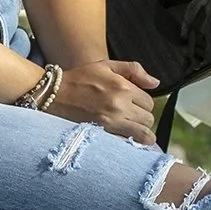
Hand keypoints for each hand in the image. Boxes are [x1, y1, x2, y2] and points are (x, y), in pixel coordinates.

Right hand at [45, 58, 160, 144]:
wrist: (54, 94)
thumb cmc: (80, 78)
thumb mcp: (106, 66)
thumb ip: (134, 70)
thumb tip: (156, 83)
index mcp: (123, 86)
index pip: (149, 102)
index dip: (143, 103)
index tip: (134, 104)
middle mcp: (120, 104)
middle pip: (148, 118)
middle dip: (143, 118)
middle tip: (132, 117)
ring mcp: (111, 121)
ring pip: (143, 133)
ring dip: (141, 132)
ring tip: (132, 130)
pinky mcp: (103, 133)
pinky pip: (129, 142)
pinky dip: (131, 142)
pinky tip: (126, 139)